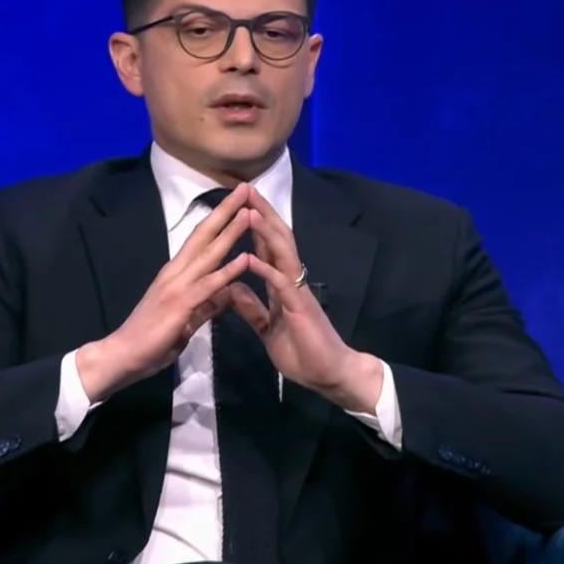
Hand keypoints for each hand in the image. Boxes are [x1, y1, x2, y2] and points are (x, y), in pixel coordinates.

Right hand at [77, 183, 252, 400]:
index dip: (218, 217)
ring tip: (250, 212)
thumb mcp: (186, 319)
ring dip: (231, 232)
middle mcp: (176, 272)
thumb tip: (227, 294)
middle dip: (226, 211)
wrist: (123, 355)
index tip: (236, 200)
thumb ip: (206, 305)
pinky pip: (209, 284)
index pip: (200, 238)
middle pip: (205, 235)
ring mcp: (177, 286)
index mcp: (176, 272)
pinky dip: (228, 271)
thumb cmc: (151, 339)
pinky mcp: (181, 304)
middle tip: (245, 188)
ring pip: (209, 253)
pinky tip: (245, 259)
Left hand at [228, 191, 383, 411]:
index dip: (253, 224)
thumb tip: (234, 288)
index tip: (238, 202)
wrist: (329, 375)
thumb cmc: (303, 353)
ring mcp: (298, 292)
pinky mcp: (300, 308)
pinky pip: (281, 285)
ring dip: (265, 231)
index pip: (266, 247)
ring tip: (249, 209)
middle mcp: (291, 282)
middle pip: (276, 239)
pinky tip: (250, 257)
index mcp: (282, 286)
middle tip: (245, 188)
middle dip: (261, 213)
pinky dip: (266, 270)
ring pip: (282, 253)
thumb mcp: (268, 329)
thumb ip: (253, 308)